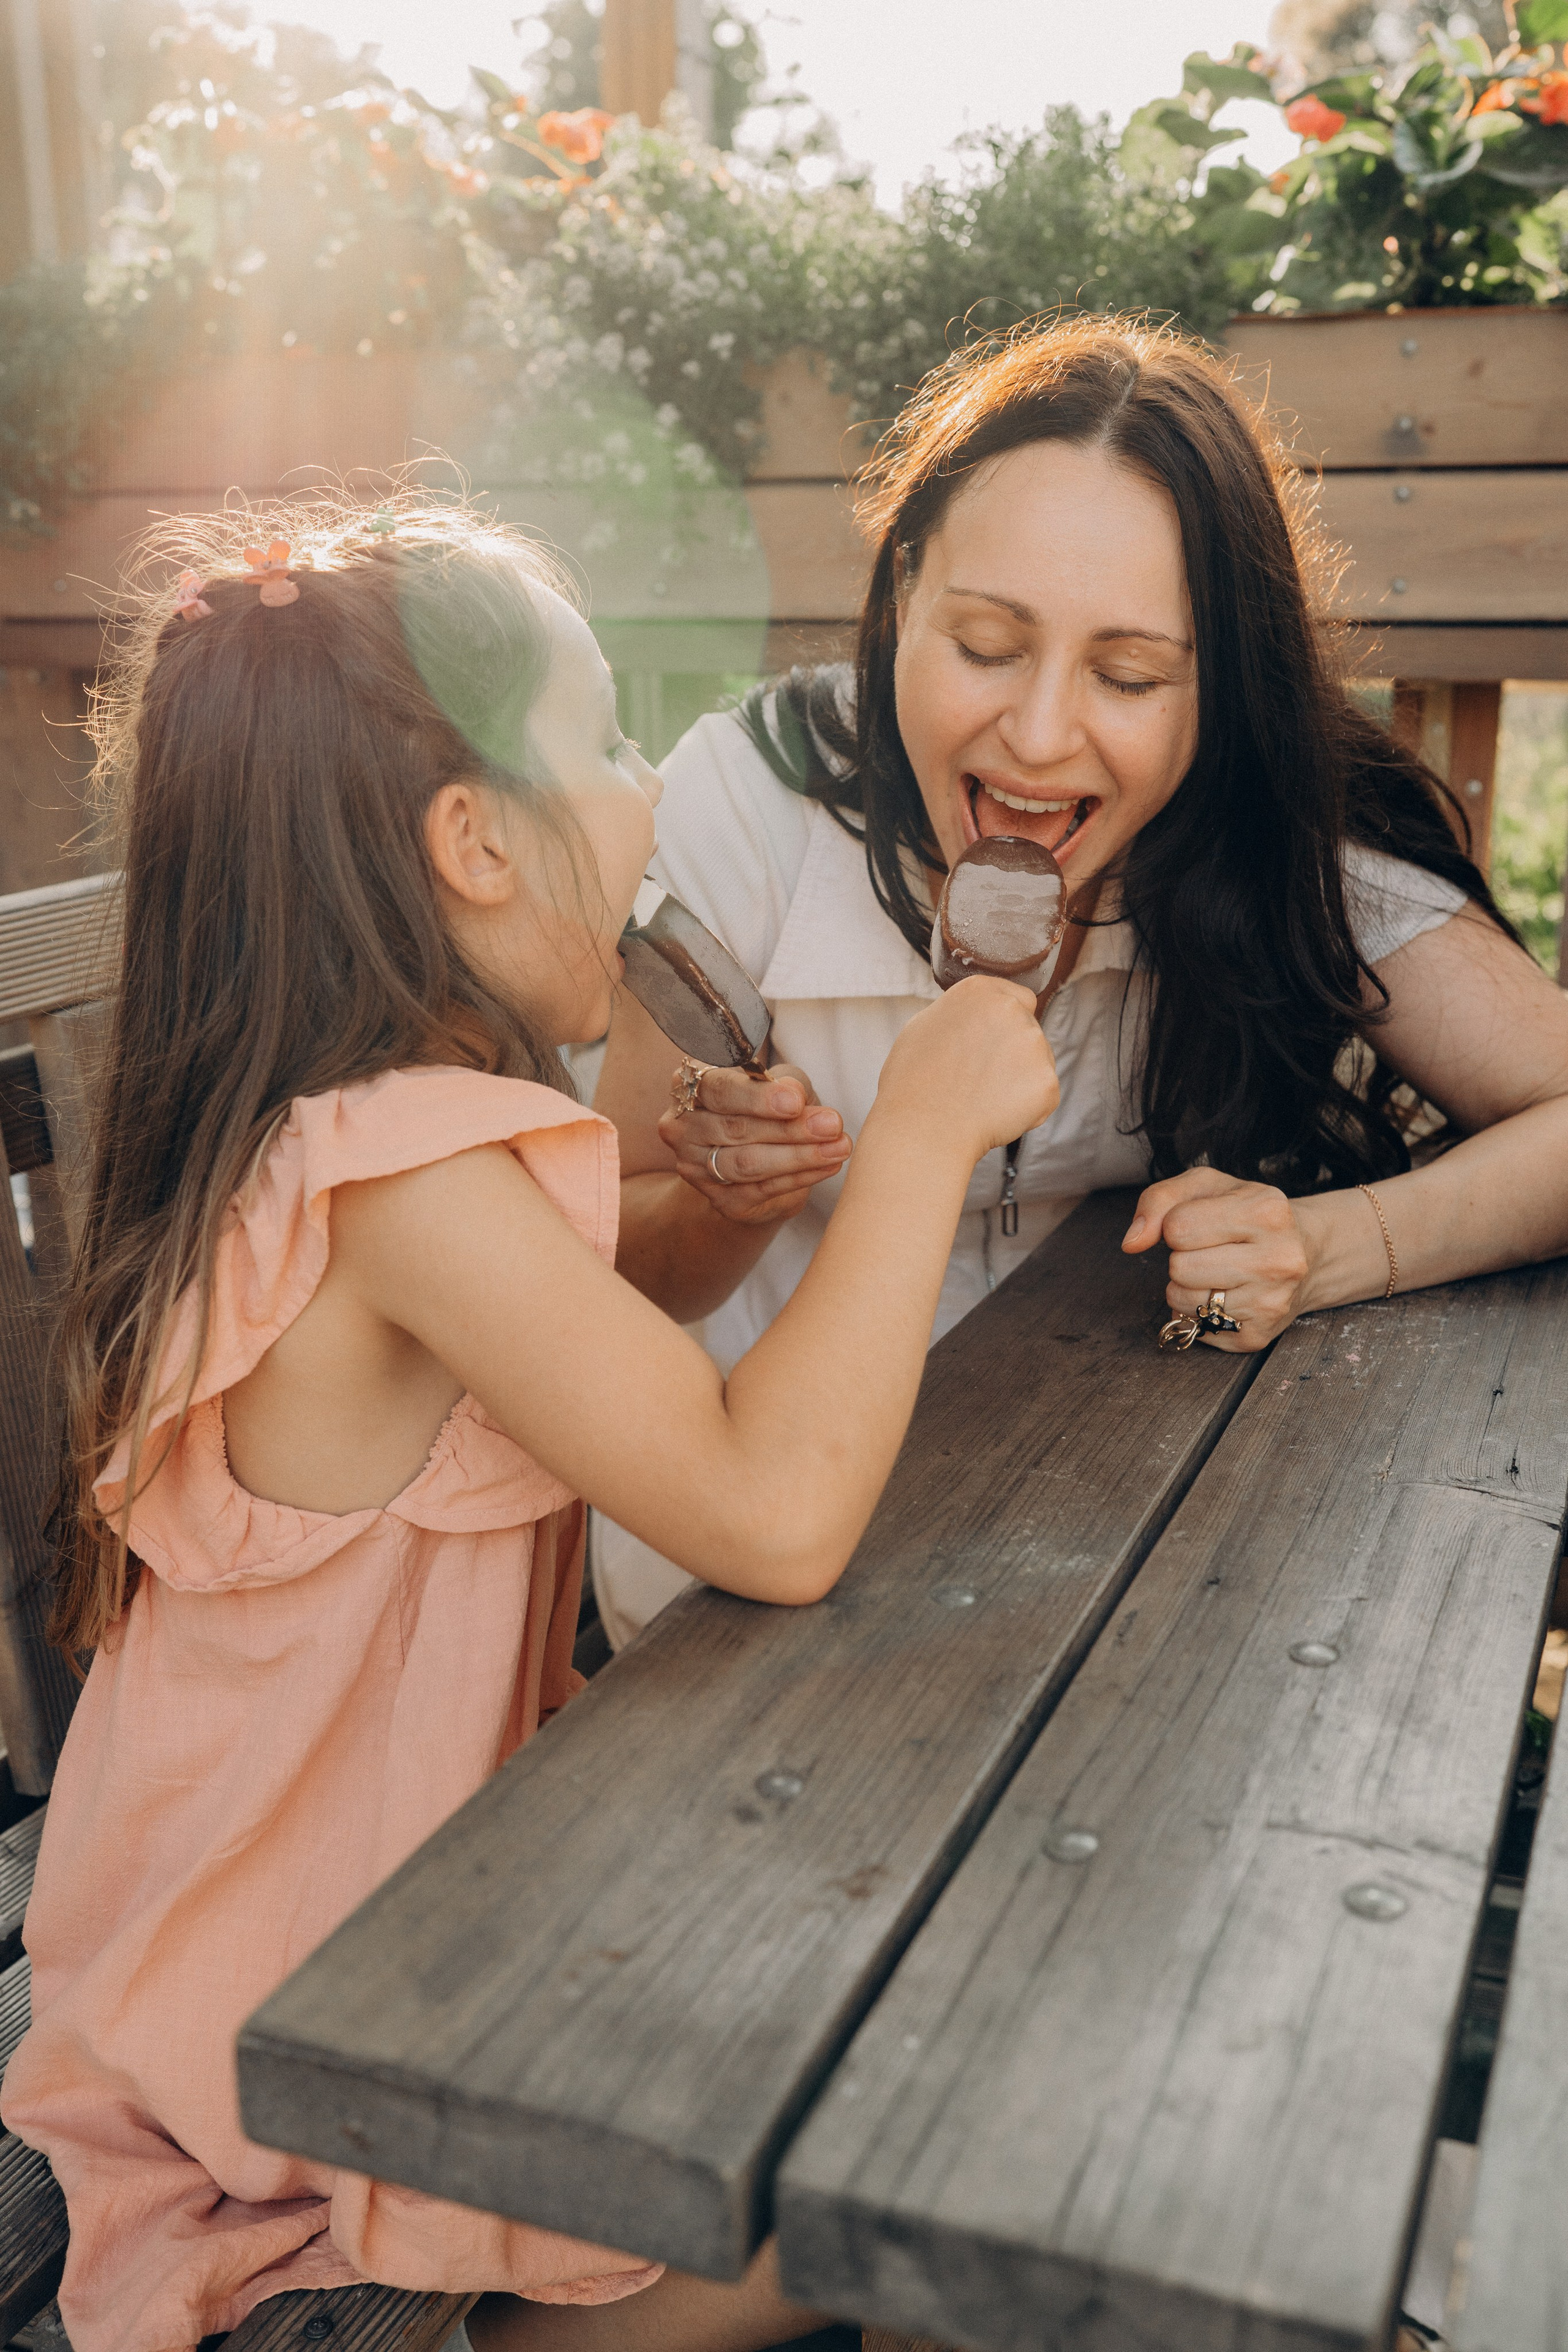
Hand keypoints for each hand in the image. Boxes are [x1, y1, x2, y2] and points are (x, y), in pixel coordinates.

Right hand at [657, 1062, 851, 1226]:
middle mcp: (682, 1129)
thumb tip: (794, 1094)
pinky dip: (800, 1177)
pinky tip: (829, 1165)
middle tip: (832, 1124)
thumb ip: (787, 1084)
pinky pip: (762, 1189)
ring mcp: (696, 1168)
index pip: (719, 1090)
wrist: (759, 1162)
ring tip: (839, 1146)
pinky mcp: (720, 1200)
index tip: (796, 1100)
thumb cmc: (769, 1110)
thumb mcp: (782, 1086)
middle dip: (789, 1128)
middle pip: (735, 1128)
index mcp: (690, 1088)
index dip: (757, 1097)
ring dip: (799, 1156)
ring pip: (747, 1163)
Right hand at [874, 977, 1059, 1162]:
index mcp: (980, 991)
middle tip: (979, 1079)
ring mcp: (1033, 1045)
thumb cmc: (913, 1083)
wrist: (923, 1130)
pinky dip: (1027, 1108)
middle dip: (1012, 1053)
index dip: (1006, 1027)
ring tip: (982, 1099)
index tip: (990, 1047)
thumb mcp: (923, 1026)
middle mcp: (1011, 1010)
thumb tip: (976, 1019)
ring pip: (1038, 1063)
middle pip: (1029, 1031)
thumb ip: (961, 1014)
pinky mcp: (1047, 1082)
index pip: (1019, 1000)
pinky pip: (1043, 1095)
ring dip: (1019, 1080)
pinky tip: (995, 1114)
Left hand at [1122, 1168, 1313, 1351]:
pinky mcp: (1258, 1336)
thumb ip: (1159, 1200)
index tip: (1201, 1224)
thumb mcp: (1207, 1187)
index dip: (1176, 1225)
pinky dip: (1200, 1313)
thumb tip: (1132, 1242)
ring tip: (1218, 1273)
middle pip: (1179, 1267)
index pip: (1177, 1227)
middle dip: (1182, 1258)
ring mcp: (1271, 1302)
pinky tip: (1227, 1295)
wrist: (1308, 1252)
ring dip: (1187, 1287)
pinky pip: (1196, 1328)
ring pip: (1183, 1300)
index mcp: (1266, 1211)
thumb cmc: (1247, 1214)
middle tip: (1211, 1251)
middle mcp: (1277, 1259)